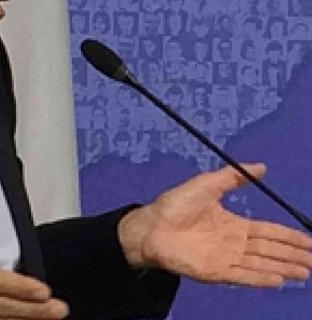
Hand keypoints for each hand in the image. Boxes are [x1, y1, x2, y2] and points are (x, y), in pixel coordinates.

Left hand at [119, 164, 311, 286]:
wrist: (150, 224)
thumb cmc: (174, 204)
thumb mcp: (207, 184)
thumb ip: (233, 177)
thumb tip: (261, 166)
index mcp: (233, 225)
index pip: (269, 231)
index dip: (289, 236)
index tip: (309, 241)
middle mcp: (233, 243)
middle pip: (269, 250)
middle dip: (293, 255)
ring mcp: (224, 258)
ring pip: (260, 264)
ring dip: (283, 268)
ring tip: (305, 272)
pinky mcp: (213, 270)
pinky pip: (241, 275)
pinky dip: (259, 277)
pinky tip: (278, 279)